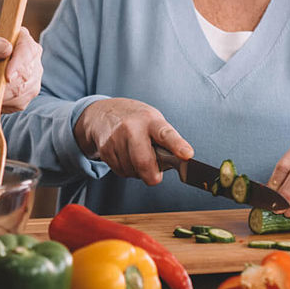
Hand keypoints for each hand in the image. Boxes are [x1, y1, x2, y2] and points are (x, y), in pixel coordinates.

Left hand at [0, 27, 41, 152]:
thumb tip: (7, 48)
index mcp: (20, 39)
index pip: (28, 49)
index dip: (19, 64)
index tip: (7, 78)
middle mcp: (31, 56)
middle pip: (26, 74)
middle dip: (2, 88)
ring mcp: (33, 76)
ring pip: (22, 91)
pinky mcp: (29, 93)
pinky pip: (18, 103)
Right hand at [73, 98, 192, 185]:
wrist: (102, 113)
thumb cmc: (135, 120)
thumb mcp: (153, 121)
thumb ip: (165, 141)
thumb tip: (177, 163)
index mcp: (151, 120)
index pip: (166, 134)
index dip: (177, 146)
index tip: (187, 154)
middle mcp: (132, 127)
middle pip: (144, 162)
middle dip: (152, 176)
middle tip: (155, 175)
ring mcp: (116, 138)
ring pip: (132, 171)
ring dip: (137, 172)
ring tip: (136, 157)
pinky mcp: (105, 149)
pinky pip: (120, 172)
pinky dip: (126, 170)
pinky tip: (125, 157)